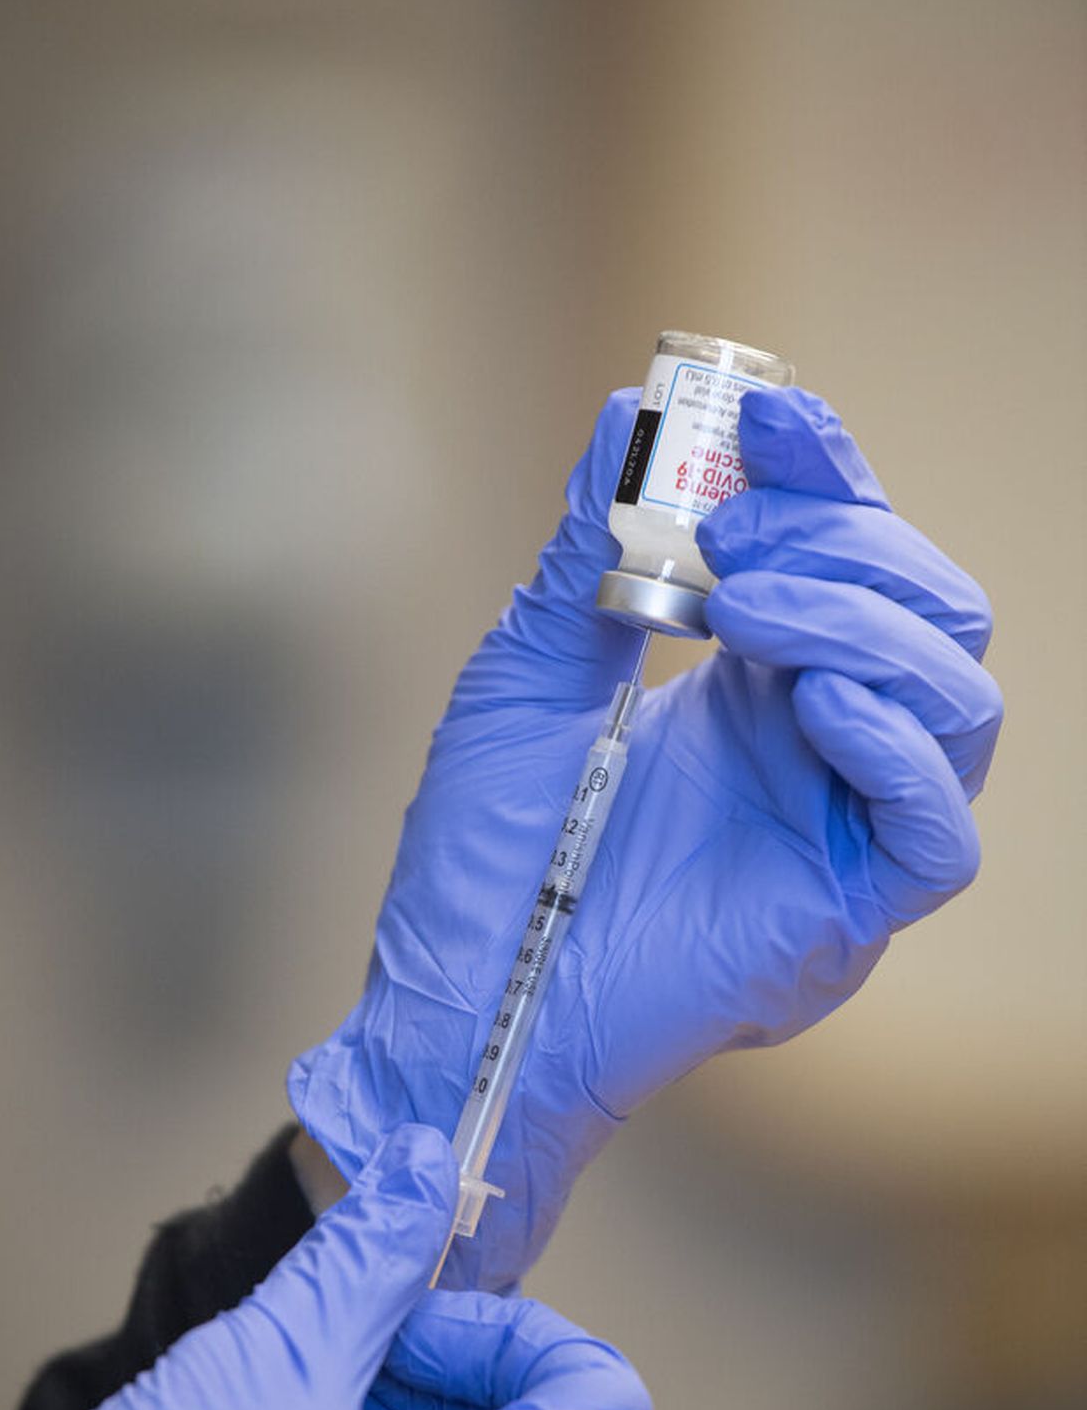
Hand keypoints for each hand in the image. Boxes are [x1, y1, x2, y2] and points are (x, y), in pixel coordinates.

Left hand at [290, 388, 1001, 1288]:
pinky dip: (898, 751)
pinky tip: (814, 702)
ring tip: (740, 607)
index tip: (766, 409)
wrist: (454, 1001)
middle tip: (729, 533)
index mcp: (754, 684)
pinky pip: (938, 834)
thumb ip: (585, 554)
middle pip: (927, 610)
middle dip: (844, 541)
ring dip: (862, 622)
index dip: (829, 473)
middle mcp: (817, 746)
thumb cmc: (485, 857)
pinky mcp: (842, 915)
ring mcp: (837, 830)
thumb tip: (622, 414)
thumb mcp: (527, 676)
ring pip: (956, 699)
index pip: (848, 555)